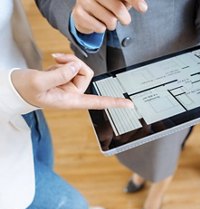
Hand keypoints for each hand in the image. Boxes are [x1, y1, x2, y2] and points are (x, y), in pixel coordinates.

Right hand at [11, 53, 133, 109]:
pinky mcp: (67, 78)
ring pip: (80, 67)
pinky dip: (64, 61)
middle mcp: (74, 93)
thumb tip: (75, 66)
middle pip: (87, 73)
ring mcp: (71, 85)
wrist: (16, 86)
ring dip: (68, 60)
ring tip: (54, 60)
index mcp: (71, 101)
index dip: (114, 103)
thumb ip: (59, 74)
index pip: (97, 102)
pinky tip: (54, 63)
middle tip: (58, 58)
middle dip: (74, 62)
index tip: (129, 104)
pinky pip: (73, 65)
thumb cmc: (25, 89)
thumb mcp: (39, 82)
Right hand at [72, 0, 147, 33]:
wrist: (86, 13)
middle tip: (124, 20)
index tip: (143, 8)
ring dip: (112, 24)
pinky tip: (98, 22)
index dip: (134, 1)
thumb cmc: (108, 4)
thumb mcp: (121, 0)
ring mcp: (83, 1)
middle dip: (125, 18)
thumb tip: (143, 7)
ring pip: (110, 20)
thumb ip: (132, 0)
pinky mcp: (79, 13)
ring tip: (108, 20)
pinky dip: (102, 29)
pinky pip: (100, 28)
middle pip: (118, 8)